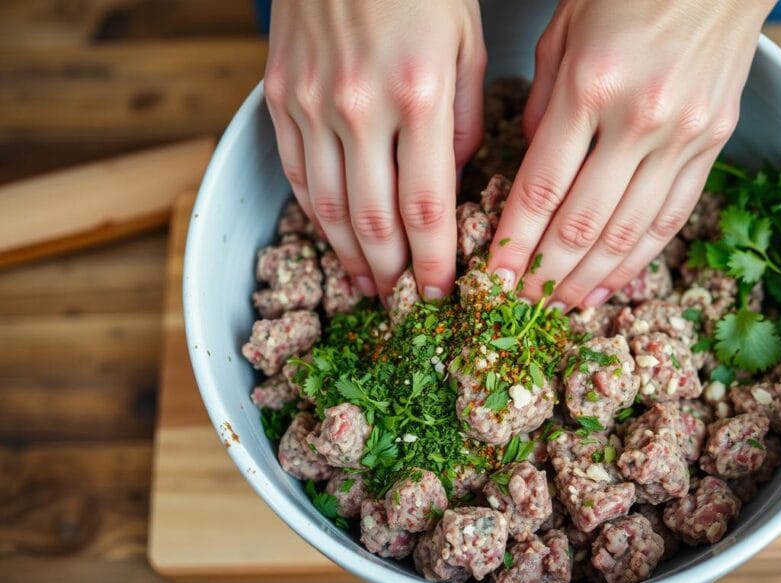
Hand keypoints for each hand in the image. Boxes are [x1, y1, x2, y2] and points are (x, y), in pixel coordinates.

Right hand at [264, 0, 486, 299]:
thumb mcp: (468, 45)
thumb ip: (464, 122)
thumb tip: (451, 185)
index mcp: (419, 96)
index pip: (427, 208)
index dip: (433, 264)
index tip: (442, 296)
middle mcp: (360, 107)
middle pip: (374, 220)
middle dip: (393, 273)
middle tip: (407, 305)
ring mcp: (312, 104)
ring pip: (329, 207)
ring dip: (351, 257)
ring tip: (369, 288)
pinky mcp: (280, 97)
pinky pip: (298, 174)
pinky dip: (316, 217)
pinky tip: (335, 241)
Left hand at [486, 0, 773, 308]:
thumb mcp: (563, 31)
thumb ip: (542, 104)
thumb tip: (530, 165)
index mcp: (590, 85)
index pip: (541, 189)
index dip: (513, 244)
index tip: (492, 279)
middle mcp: (639, 118)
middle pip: (582, 222)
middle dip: (545, 274)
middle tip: (520, 309)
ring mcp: (683, 135)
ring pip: (629, 231)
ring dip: (591, 278)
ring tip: (563, 307)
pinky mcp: (713, 143)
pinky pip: (672, 215)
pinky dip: (640, 256)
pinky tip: (614, 282)